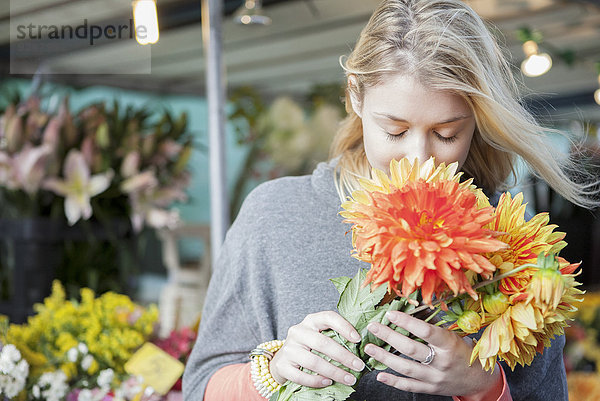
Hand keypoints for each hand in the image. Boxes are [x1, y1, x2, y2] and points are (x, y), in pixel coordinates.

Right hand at [269, 311, 365, 387]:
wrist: (283, 358)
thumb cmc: (309, 345)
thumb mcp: (319, 334)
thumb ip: (335, 336)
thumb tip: (361, 345)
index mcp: (310, 320)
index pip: (328, 317)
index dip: (344, 327)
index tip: (358, 339)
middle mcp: (298, 331)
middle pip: (322, 343)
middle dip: (344, 356)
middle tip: (359, 366)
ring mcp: (289, 349)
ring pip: (313, 362)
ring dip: (334, 372)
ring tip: (349, 379)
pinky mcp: (283, 366)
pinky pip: (301, 376)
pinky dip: (317, 381)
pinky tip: (329, 382)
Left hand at [365, 311, 502, 398]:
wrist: (478, 378)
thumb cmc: (462, 351)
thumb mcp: (453, 336)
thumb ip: (432, 329)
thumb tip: (406, 315)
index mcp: (450, 344)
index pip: (426, 331)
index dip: (406, 322)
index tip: (390, 314)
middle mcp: (442, 362)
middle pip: (411, 349)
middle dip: (389, 337)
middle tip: (373, 327)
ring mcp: (436, 377)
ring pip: (406, 368)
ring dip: (385, 357)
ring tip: (369, 348)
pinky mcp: (431, 389)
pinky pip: (409, 386)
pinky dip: (393, 381)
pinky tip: (380, 375)